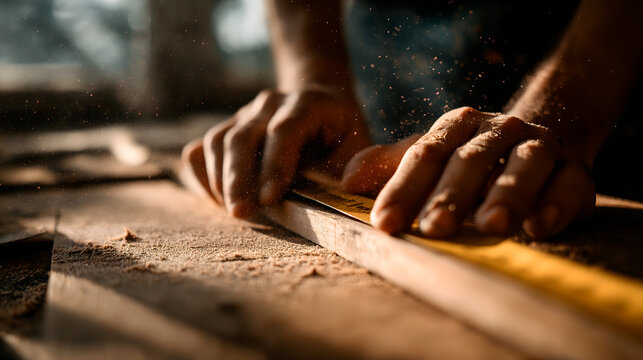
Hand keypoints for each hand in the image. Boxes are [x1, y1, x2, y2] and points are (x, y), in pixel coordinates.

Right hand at [183, 86, 370, 216]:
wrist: (319, 101)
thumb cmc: (340, 135)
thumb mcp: (357, 147)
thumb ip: (353, 169)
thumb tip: (345, 191)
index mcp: (307, 104)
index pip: (284, 131)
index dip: (275, 165)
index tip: (269, 199)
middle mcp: (270, 104)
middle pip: (243, 137)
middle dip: (239, 179)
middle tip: (241, 214)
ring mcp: (244, 114)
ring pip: (218, 142)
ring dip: (220, 180)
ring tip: (233, 211)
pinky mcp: (226, 128)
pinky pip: (201, 149)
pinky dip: (202, 175)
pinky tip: (216, 199)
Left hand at [342, 106, 594, 238]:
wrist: (540, 138)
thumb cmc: (472, 156)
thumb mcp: (431, 154)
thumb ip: (390, 166)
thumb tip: (346, 181)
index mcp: (456, 127)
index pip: (424, 155)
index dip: (403, 189)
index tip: (384, 223)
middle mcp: (497, 132)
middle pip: (470, 161)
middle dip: (451, 196)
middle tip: (434, 228)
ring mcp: (538, 147)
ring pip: (522, 166)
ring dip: (507, 195)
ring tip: (490, 225)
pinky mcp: (575, 171)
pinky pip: (568, 185)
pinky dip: (555, 205)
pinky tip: (539, 228)